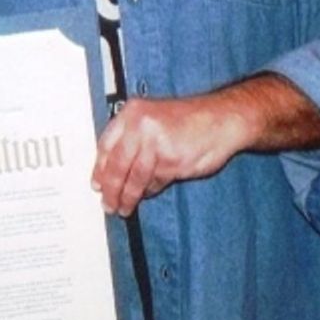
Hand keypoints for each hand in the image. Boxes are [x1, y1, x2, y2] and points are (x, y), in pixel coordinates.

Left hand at [92, 95, 248, 216]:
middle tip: (107, 203)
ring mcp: (156, 144)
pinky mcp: (172, 161)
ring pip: (135, 178)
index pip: (106, 145)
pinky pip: (154, 182)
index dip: (100, 169)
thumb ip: (131, 138)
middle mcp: (140, 126)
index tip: (97, 184)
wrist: (222, 118)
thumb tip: (109, 170)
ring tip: (123, 208)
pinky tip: (147, 195)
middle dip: (111, 189)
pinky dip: (150, 191)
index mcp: (132, 112)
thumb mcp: (153, 118)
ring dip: (128, 197)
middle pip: (117, 165)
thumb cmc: (190, 120)